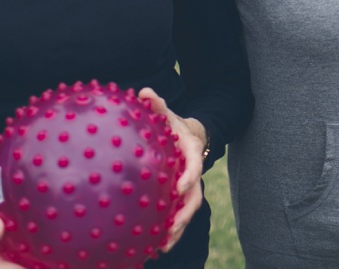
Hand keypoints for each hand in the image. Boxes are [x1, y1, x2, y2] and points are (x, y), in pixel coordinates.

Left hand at [137, 88, 205, 254]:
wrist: (188, 135)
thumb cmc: (173, 124)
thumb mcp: (167, 113)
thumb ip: (157, 104)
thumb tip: (144, 92)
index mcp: (191, 153)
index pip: (194, 166)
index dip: (189, 177)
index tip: (179, 188)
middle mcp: (194, 173)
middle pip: (194, 196)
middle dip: (185, 214)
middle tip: (172, 227)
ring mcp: (189, 186)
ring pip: (188, 210)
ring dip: (178, 229)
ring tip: (163, 246)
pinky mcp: (181, 196)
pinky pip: (178, 214)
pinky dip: (170, 230)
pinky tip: (156, 244)